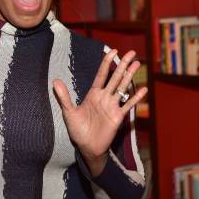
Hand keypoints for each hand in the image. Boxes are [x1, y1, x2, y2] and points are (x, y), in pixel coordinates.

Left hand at [53, 49, 146, 174]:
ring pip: (123, 87)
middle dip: (123, 65)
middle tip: (132, 53)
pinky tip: (143, 89)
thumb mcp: (69, 112)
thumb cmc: (77, 130)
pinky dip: (136, 97)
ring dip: (130, 76)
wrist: (87, 147)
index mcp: (93, 94)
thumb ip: (64, 97)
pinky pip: (128, 105)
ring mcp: (112, 106)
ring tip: (138, 64)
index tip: (113, 51)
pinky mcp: (118, 116)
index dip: (107, 63)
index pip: (101, 75)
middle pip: (115, 78)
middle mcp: (104, 98)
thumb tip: (55, 81)